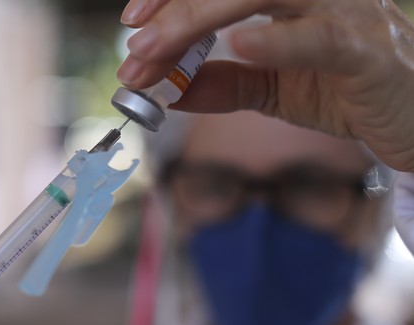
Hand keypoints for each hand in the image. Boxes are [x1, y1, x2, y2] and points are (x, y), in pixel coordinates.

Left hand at [117, 0, 413, 171]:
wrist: (409, 118)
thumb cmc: (343, 89)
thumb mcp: (271, 88)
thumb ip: (222, 84)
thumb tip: (166, 91)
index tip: (132, 21)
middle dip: (175, 11)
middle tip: (134, 46)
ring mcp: (344, 10)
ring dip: (200, 18)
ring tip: (155, 49)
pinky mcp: (367, 49)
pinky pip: (320, 37)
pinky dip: (279, 40)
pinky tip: (241, 44)